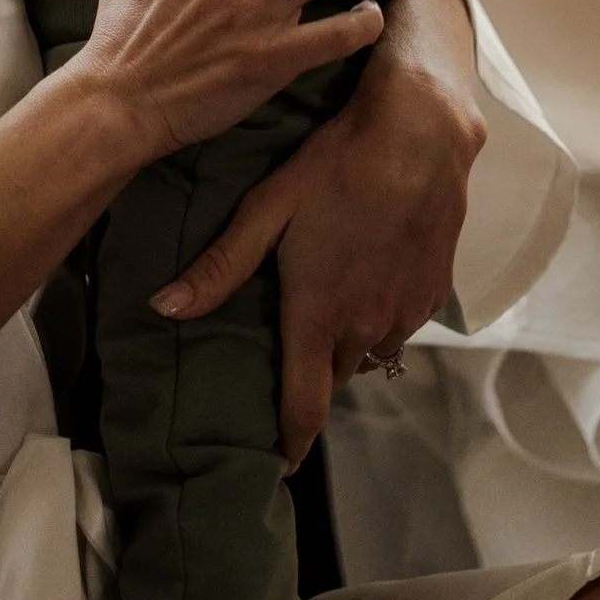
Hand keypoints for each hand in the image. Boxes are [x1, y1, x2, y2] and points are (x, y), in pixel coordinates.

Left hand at [144, 0, 487, 462]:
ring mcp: (405, 312)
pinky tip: (366, 285)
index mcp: (318, 315)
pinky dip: (379, 320)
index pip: (304, 408)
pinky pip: (400, 326)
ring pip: (369, 352)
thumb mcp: (267, 208)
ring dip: (347, 348)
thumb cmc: (336, 165)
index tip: (277, 465)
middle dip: (313, 382)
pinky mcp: (434, 291)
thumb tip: (166, 308)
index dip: (290, 444)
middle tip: (290, 369)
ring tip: (326, 321)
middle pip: (334, 379)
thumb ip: (220, 266)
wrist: (422, 134)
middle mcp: (364, 326)